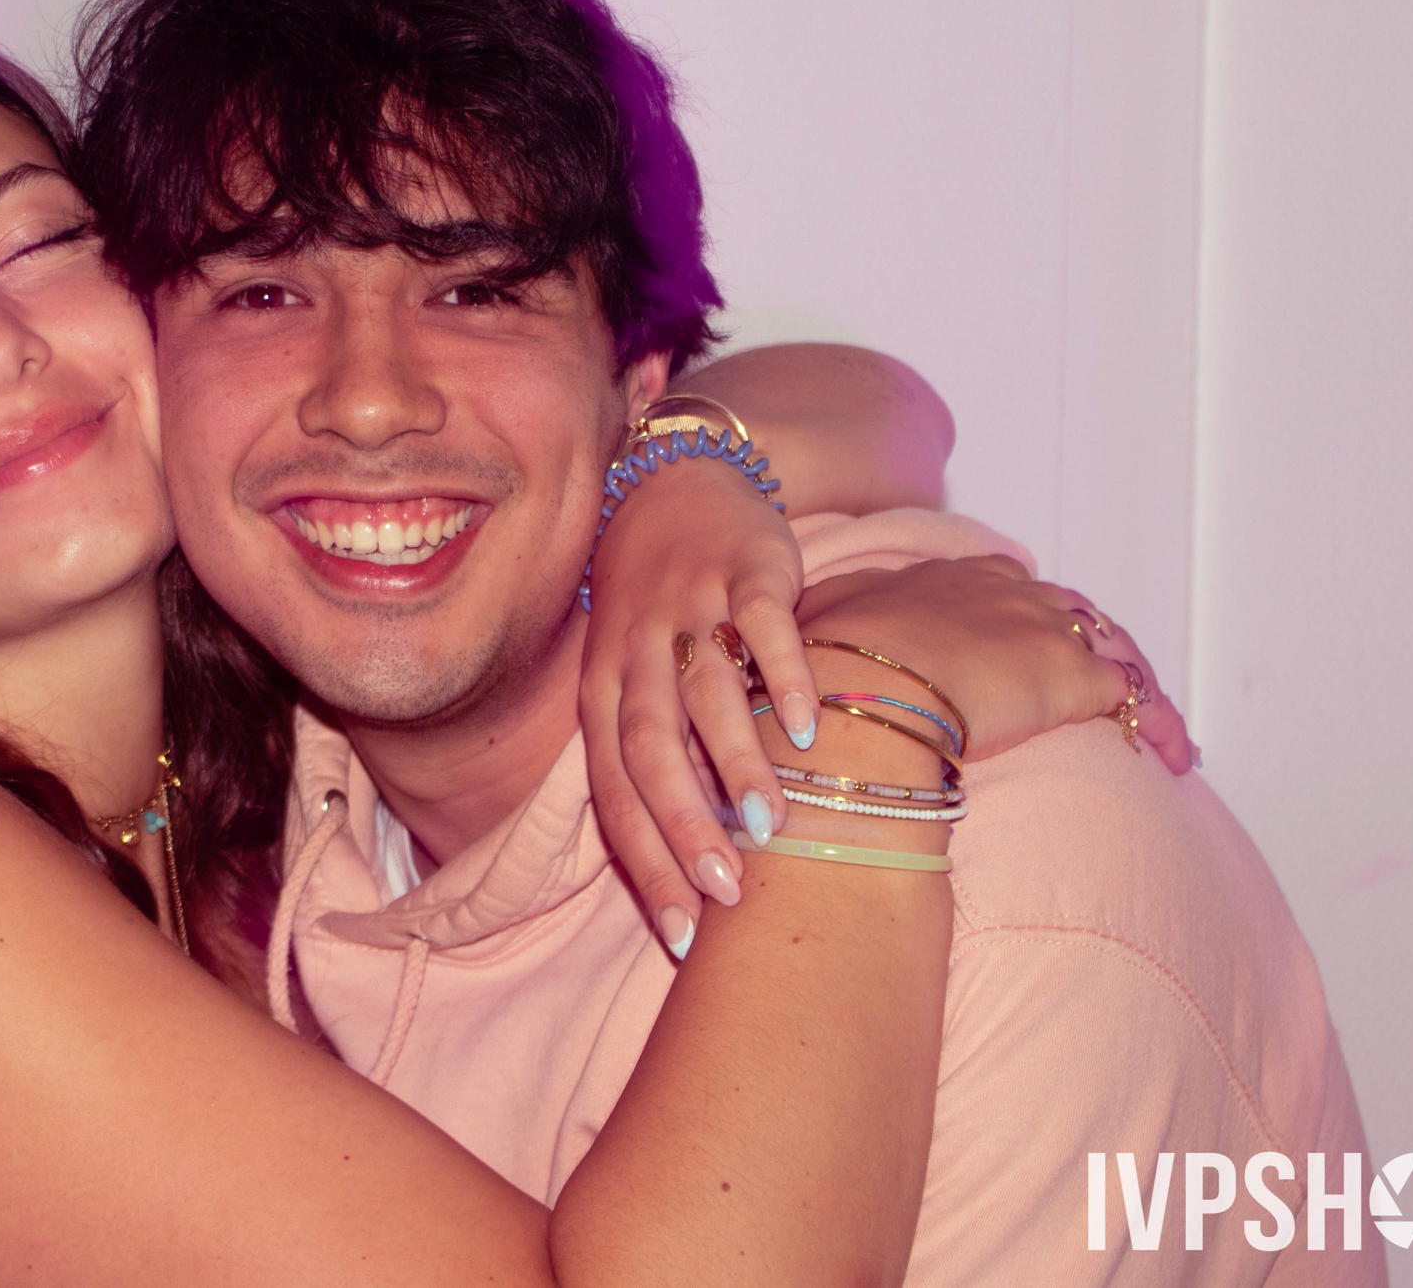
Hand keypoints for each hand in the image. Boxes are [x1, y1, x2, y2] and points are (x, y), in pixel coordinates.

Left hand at [578, 460, 813, 960]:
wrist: (666, 481)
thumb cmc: (653, 609)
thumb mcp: (631, 679)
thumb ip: (656, 759)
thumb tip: (689, 866)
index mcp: (603, 693)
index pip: (614, 791)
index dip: (646, 863)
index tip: (684, 932)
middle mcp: (637, 654)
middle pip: (651, 751)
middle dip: (686, 827)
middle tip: (730, 888)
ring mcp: (690, 608)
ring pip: (705, 696)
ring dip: (737, 762)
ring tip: (774, 824)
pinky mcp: (745, 569)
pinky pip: (763, 627)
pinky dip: (783, 677)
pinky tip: (808, 727)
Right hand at [795, 557, 1193, 769]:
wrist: (857, 690)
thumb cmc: (828, 666)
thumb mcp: (822, 626)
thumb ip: (835, 623)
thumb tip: (819, 635)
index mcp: (948, 578)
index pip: (1005, 588)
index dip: (1023, 619)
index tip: (1026, 647)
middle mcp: (1004, 593)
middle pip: (1069, 611)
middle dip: (1090, 647)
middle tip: (1107, 685)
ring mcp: (1041, 632)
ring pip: (1113, 649)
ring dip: (1138, 687)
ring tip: (1163, 731)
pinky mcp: (1071, 679)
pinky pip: (1138, 700)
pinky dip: (1164, 727)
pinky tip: (1177, 758)